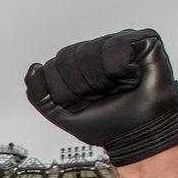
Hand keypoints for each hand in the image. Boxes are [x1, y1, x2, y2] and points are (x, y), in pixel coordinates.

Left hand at [24, 29, 177, 165]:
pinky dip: (121, 71)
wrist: (138, 137)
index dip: (65, 92)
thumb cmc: (106, 125)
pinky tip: (132, 77)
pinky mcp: (143, 40)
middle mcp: (97, 49)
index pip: (52, 65)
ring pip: (88, 51)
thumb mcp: (60, 114)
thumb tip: (34, 68)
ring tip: (119, 88)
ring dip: (101, 81)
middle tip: (101, 96)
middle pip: (66, 57)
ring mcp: (119, 42)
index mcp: (78, 64)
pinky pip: (116, 46)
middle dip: (80, 87)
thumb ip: (38, 95)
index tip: (84, 104)